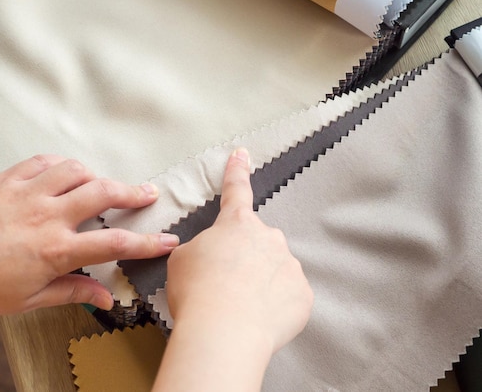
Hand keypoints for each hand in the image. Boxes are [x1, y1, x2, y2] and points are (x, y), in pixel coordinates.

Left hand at [0, 155, 177, 314]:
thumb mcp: (25, 300)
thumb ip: (69, 292)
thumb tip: (104, 297)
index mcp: (55, 250)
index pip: (114, 243)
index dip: (147, 242)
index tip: (168, 240)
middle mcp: (48, 215)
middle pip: (103, 193)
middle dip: (133, 192)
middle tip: (148, 193)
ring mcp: (28, 192)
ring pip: (76, 170)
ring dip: (97, 175)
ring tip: (104, 184)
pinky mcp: (9, 179)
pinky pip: (44, 161)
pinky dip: (62, 163)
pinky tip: (66, 171)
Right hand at [154, 148, 312, 391]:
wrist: (223, 331)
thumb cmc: (197, 292)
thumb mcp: (181, 261)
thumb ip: (199, 250)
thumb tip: (208, 258)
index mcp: (236, 225)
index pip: (236, 190)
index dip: (237, 171)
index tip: (242, 154)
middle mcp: (268, 237)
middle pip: (257, 242)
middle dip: (244, 257)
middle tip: (224, 284)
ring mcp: (289, 265)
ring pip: (274, 269)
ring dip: (260, 283)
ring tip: (238, 307)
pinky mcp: (303, 294)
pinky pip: (288, 296)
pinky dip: (274, 306)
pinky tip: (257, 318)